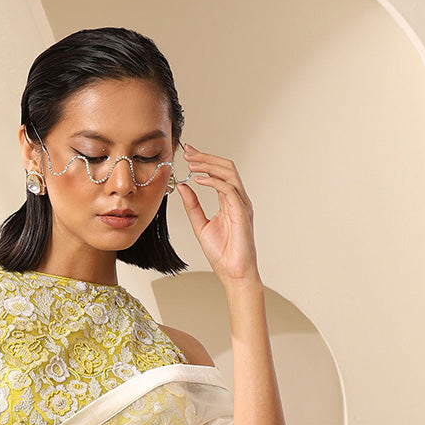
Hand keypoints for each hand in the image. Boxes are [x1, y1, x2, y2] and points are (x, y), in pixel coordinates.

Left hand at [175, 144, 259, 285]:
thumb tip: (182, 186)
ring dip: (209, 165)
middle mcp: (238, 200)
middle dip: (206, 157)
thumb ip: (192, 205)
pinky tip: (198, 180)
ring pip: (229, 173)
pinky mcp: (242, 213)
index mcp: (229, 201)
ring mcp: (242, 205)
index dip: (204, 160)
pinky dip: (213, 182)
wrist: (233, 273)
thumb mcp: (200, 225)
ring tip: (191, 163)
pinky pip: (229, 190)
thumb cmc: (222, 253)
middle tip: (187, 152)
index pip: (218, 173)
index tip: (187, 152)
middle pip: (226, 167)